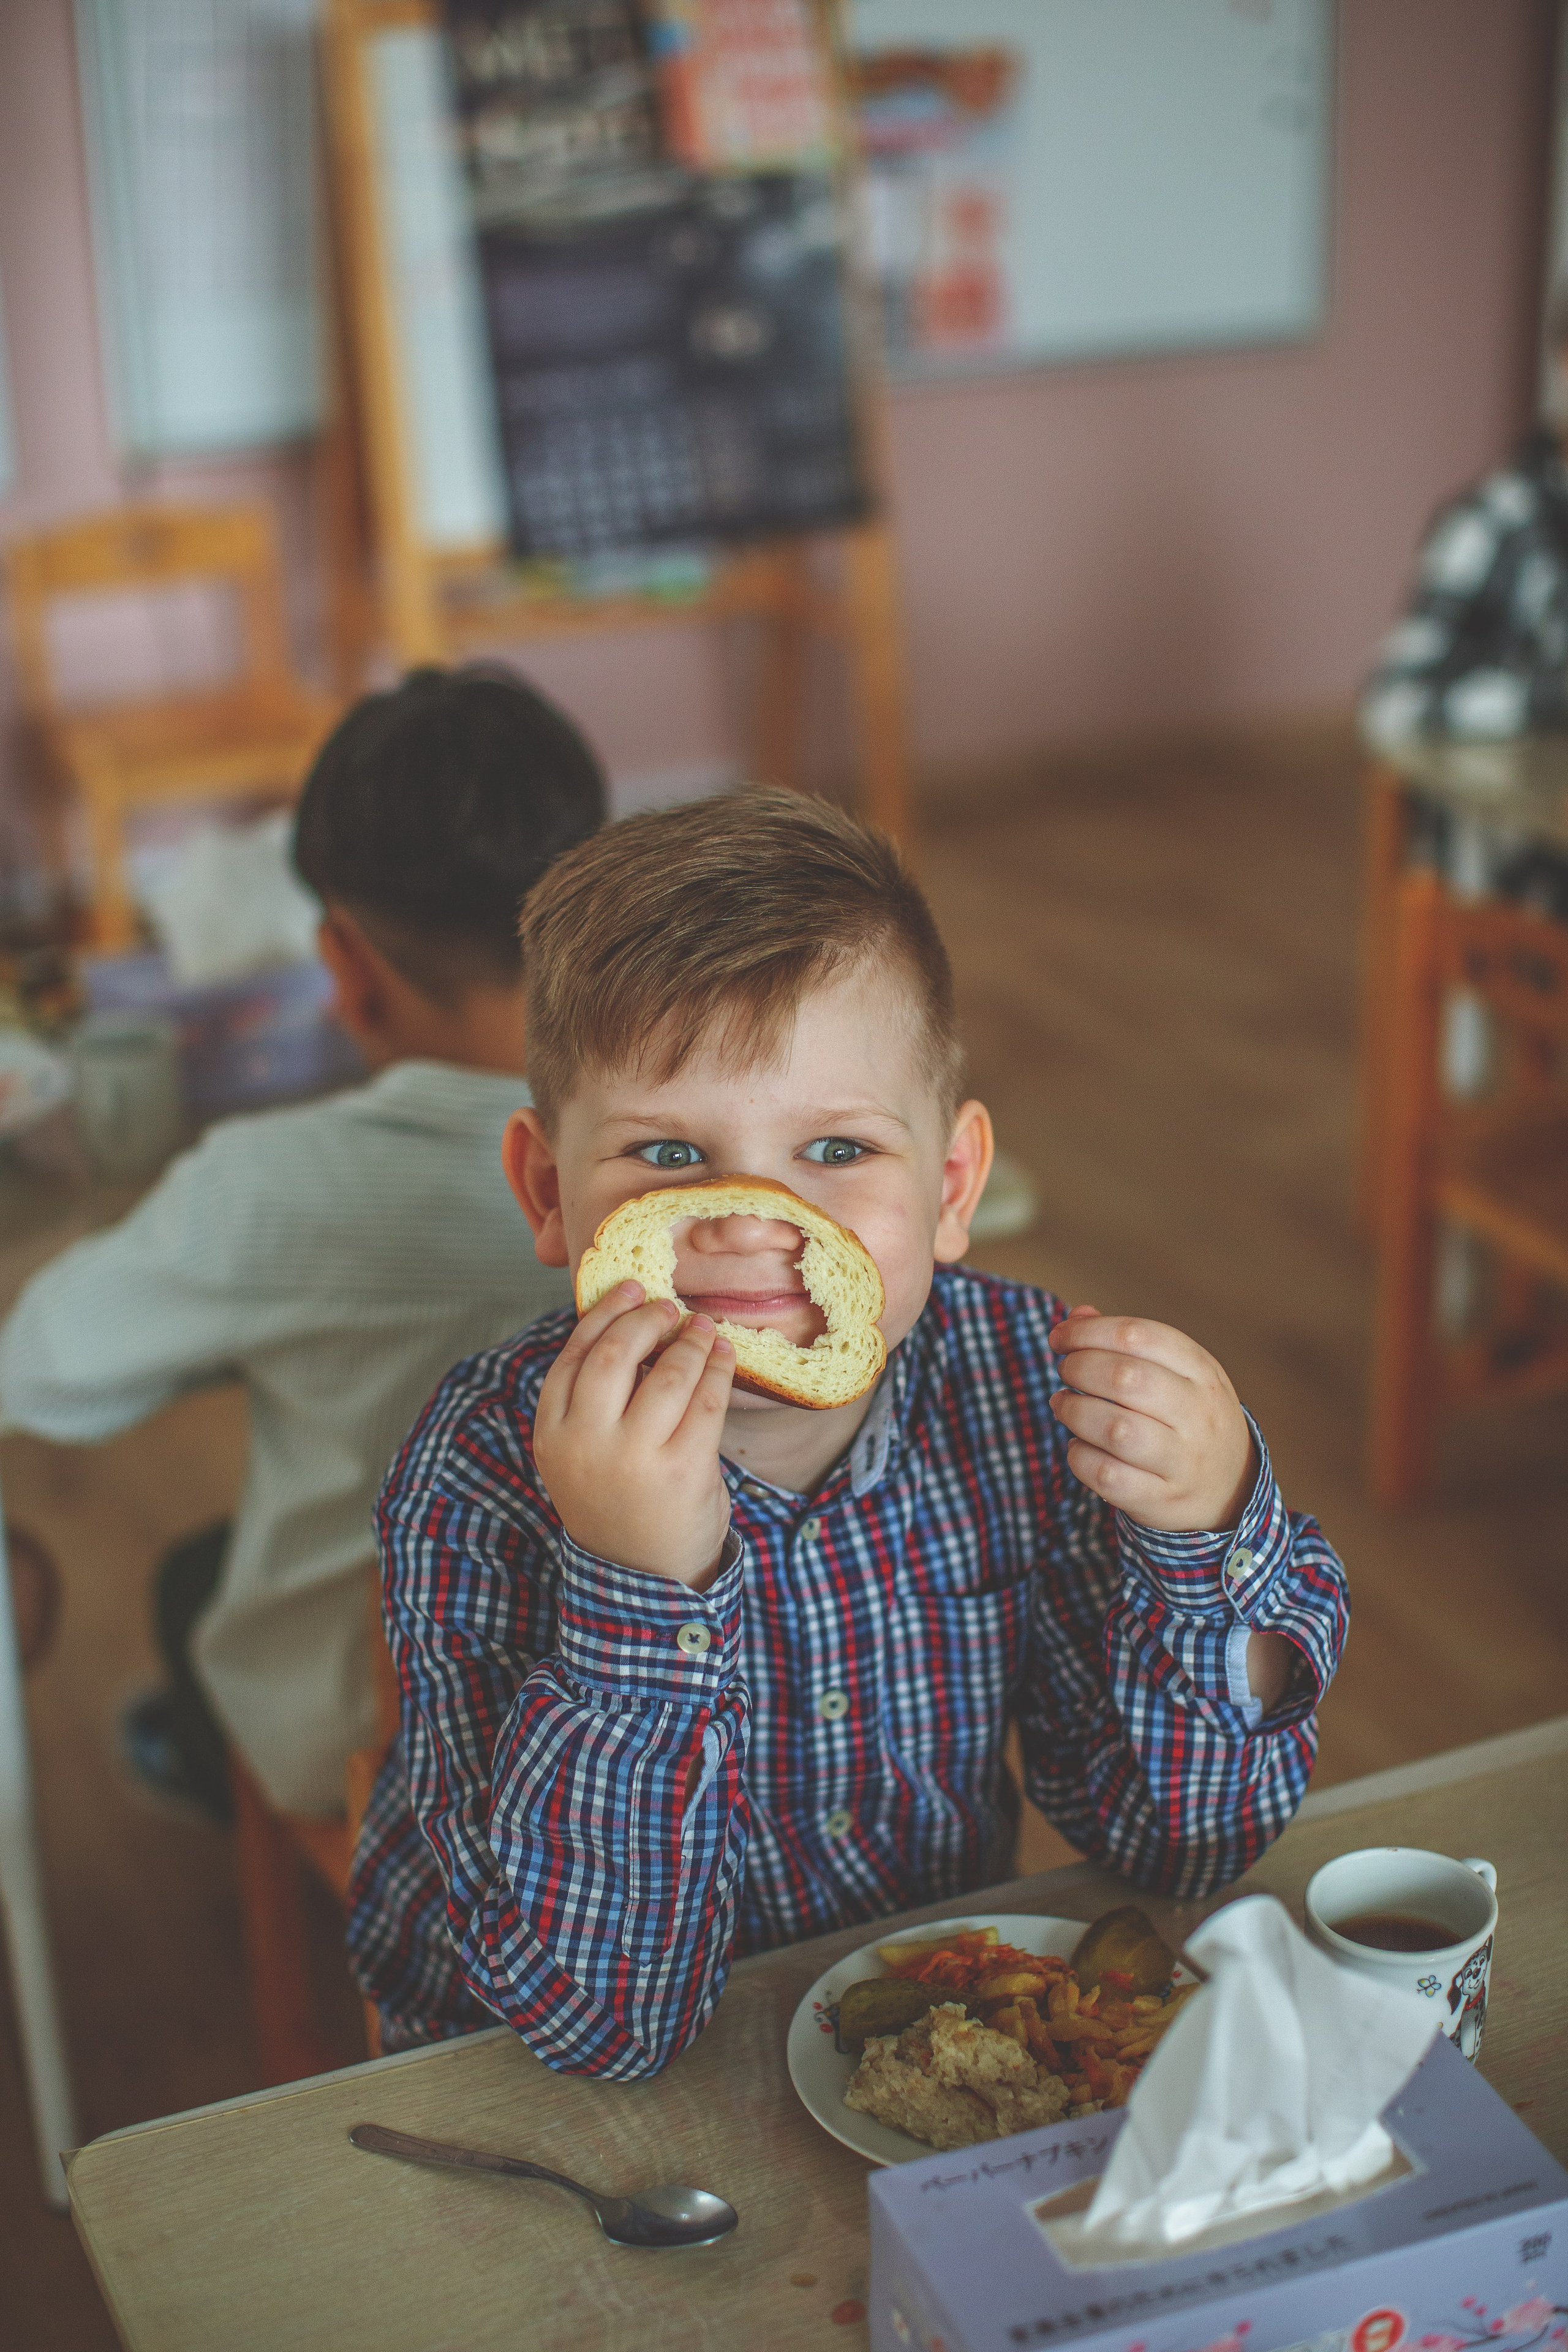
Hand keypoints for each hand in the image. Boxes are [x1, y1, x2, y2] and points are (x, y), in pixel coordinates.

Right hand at [533, 1283, 734, 1588]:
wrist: (644, 1577)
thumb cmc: (618, 1500)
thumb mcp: (583, 1452)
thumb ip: (595, 1400)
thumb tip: (633, 1323)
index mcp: (552, 1434)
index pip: (573, 1355)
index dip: (603, 1314)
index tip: (629, 1289)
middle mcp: (585, 1443)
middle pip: (614, 1356)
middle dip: (645, 1320)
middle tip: (668, 1306)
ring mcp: (634, 1458)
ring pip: (667, 1374)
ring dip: (690, 1342)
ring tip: (702, 1330)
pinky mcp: (683, 1470)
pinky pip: (707, 1402)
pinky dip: (718, 1370)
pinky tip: (723, 1356)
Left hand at [1047, 1307, 1255, 1532]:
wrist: (1230, 1490)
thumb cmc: (1187, 1418)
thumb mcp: (1177, 1373)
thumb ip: (1128, 1342)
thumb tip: (1075, 1316)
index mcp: (1202, 1372)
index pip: (1138, 1335)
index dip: (1087, 1331)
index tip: (1059, 1338)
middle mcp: (1198, 1414)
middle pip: (1125, 1378)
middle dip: (1078, 1368)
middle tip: (1064, 1371)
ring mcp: (1183, 1461)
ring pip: (1116, 1429)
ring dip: (1074, 1412)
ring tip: (1063, 1405)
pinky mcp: (1162, 1499)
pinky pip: (1108, 1477)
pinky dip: (1081, 1457)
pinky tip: (1078, 1446)